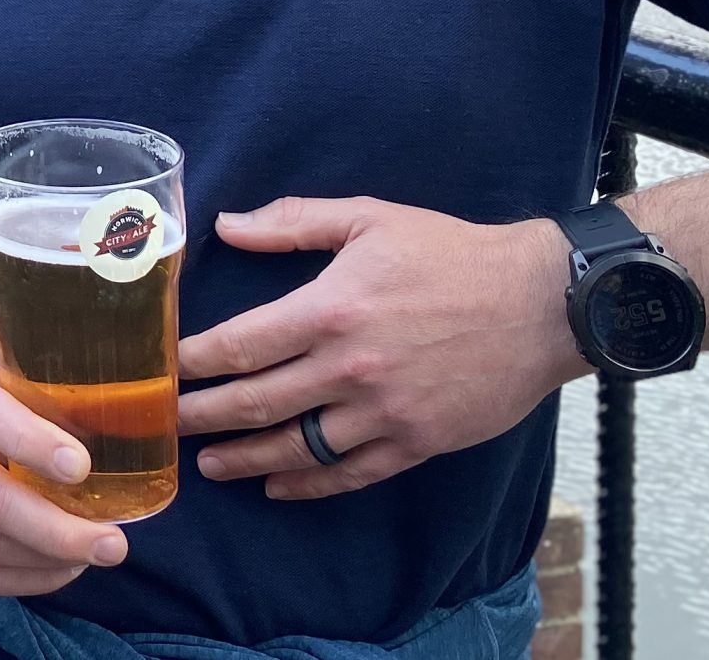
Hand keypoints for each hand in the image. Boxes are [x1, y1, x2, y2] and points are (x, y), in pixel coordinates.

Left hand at [175, 198, 578, 499]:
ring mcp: (383, 412)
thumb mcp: (369, 219)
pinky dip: (308, 486)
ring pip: (296, 448)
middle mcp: (349, 368)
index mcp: (330, 310)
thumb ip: (293, 222)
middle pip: (256, 403)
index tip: (167, 369)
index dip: (194, 362)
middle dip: (204, 417)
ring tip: (209, 464)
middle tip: (169, 424)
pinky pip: (350, 473)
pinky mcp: (416, 442)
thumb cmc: (451, 254)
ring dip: (245, 460)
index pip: (239, 345)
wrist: (540, 303)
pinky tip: (278, 488)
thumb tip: (228, 224)